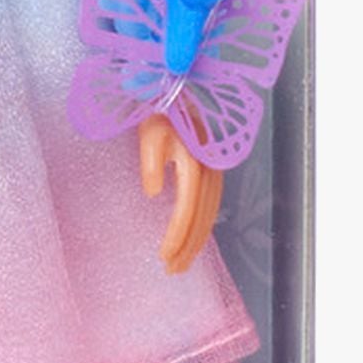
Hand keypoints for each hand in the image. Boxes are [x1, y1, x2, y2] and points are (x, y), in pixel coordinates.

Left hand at [138, 116, 223, 274]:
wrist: (177, 91)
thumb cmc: (159, 112)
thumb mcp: (148, 133)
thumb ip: (150, 163)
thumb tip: (152, 193)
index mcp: (193, 162)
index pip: (187, 209)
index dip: (177, 235)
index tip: (164, 256)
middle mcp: (210, 169)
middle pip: (203, 217)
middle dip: (189, 247)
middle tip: (173, 270)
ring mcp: (214, 170)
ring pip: (211, 214)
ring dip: (198, 241)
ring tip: (182, 263)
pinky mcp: (213, 170)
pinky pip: (212, 204)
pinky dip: (204, 226)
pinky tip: (194, 239)